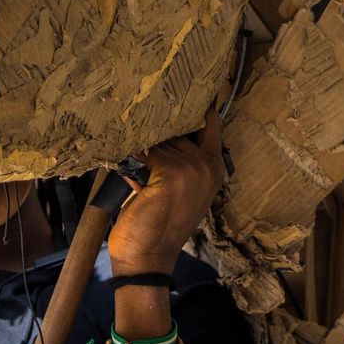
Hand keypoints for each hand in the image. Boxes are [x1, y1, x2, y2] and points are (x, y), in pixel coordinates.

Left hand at [108, 110, 225, 275]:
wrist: (146, 258)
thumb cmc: (157, 224)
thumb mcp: (178, 189)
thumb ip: (180, 159)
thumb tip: (158, 123)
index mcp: (214, 167)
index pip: (210, 122)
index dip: (197, 105)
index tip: (182, 85)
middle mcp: (207, 164)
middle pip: (175, 127)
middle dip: (156, 133)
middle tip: (141, 147)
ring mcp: (190, 168)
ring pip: (157, 138)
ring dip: (141, 149)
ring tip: (135, 169)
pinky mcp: (170, 172)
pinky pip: (144, 152)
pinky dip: (132, 161)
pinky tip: (129, 175)